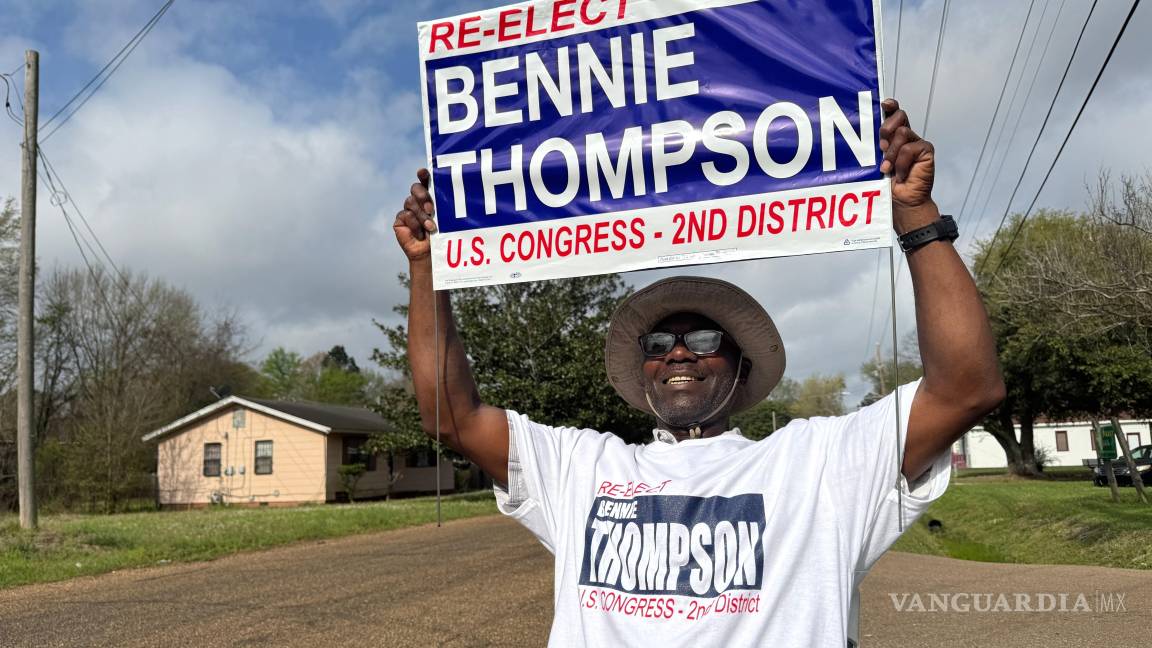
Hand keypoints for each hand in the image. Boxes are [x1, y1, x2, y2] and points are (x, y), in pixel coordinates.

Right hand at [393, 168, 437, 262]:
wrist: (431, 254)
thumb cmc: (442, 235)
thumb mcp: (445, 219)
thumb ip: (443, 205)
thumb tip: (449, 191)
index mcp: (430, 196)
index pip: (425, 181)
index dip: (423, 174)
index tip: (423, 172)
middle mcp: (417, 201)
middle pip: (415, 188)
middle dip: (422, 195)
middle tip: (431, 208)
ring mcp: (408, 209)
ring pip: (410, 202)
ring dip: (421, 215)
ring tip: (431, 227)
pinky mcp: (400, 220)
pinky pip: (406, 215)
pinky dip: (415, 225)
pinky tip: (421, 234)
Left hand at [879, 98, 937, 231]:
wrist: (901, 202)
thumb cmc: (886, 185)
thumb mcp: (875, 162)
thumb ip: (875, 147)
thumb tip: (866, 134)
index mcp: (893, 137)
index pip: (893, 114)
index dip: (890, 106)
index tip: (883, 104)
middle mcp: (906, 137)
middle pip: (899, 116)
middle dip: (886, 128)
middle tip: (881, 145)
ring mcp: (917, 143)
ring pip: (902, 133)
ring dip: (891, 153)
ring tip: (888, 168)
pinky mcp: (926, 151)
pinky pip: (910, 148)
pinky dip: (902, 163)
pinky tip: (901, 174)